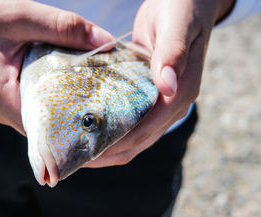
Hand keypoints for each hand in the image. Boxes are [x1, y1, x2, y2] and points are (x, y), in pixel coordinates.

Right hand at [0, 0, 112, 133]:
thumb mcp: (22, 16)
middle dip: (71, 115)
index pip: (41, 127)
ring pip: (36, 116)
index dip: (72, 126)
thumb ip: (64, 28)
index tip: (100, 118)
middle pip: (41, 125)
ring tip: (88, 94)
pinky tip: (64, 84)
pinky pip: (28, 105)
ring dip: (59, 105)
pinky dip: (46, 97)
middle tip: (102, 105)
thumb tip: (106, 42)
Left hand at [85, 0, 234, 166]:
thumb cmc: (183, 6)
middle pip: (137, 141)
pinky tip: (87, 127)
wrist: (187, 1)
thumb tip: (167, 88)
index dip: (117, 145)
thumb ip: (173, 54)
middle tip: (73, 157)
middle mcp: (172, 104)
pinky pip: (129, 120)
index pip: (146, 130)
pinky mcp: (149, 96)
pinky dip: (110, 128)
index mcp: (181, 91)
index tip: (88, 154)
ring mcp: (161, 102)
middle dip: (106, 152)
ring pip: (133, 136)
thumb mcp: (177, 24)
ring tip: (76, 149)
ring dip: (106, 145)